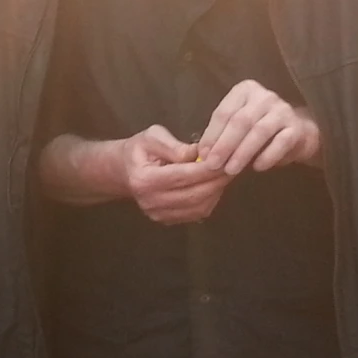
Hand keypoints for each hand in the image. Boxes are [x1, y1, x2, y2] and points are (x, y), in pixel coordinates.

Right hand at [118, 125, 232, 225]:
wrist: (124, 171)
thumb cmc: (139, 150)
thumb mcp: (152, 137)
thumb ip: (174, 146)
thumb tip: (198, 153)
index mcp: (144, 180)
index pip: (184, 176)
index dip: (208, 168)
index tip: (226, 157)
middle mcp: (150, 201)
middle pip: (194, 194)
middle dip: (217, 181)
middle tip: (233, 165)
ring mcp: (158, 214)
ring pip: (199, 207)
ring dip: (216, 191)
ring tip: (225, 174)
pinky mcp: (167, 221)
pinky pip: (196, 213)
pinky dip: (210, 200)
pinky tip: (214, 185)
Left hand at [197, 81, 321, 175]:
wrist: (297, 132)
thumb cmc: (259, 129)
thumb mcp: (238, 127)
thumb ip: (221, 136)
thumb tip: (203, 155)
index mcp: (245, 91)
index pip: (224, 112)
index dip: (211, 135)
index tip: (203, 155)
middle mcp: (264, 96)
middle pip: (240, 121)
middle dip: (224, 145)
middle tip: (213, 165)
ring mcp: (283, 110)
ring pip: (259, 131)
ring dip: (242, 153)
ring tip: (231, 170)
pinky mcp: (297, 128)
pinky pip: (281, 143)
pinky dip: (267, 156)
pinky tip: (257, 168)